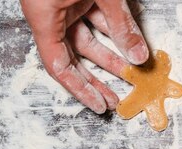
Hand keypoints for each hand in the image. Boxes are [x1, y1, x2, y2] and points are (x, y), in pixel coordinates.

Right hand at [20, 0, 148, 113]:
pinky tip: (130, 46)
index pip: (59, 65)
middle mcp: (50, 14)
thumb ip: (120, 24)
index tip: (98, 105)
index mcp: (43, 17)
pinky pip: (95, 18)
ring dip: (109, 56)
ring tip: (130, 73)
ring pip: (86, 38)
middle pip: (72, 57)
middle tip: (114, 99)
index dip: (80, 89)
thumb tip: (138, 57)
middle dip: (96, 80)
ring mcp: (64, 3)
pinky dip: (113, 32)